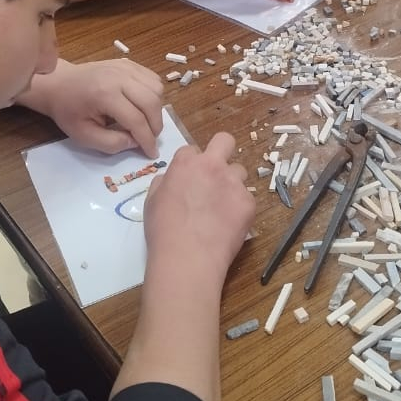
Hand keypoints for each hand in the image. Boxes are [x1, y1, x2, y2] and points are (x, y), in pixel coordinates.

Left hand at [25, 59, 163, 155]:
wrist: (58, 84)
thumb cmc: (68, 111)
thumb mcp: (84, 136)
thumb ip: (112, 143)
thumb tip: (136, 142)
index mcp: (105, 95)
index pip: (136, 120)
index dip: (147, 140)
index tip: (152, 154)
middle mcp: (119, 77)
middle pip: (151, 102)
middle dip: (155, 126)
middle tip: (150, 138)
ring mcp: (125, 67)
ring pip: (157, 89)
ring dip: (156, 109)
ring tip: (146, 122)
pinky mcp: (128, 63)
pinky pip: (153, 79)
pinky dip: (154, 95)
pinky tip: (143, 105)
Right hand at [143, 132, 253, 279]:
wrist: (188, 258)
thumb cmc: (164, 231)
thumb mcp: (152, 201)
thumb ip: (164, 182)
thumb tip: (172, 179)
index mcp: (187, 163)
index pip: (192, 150)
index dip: (191, 165)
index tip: (190, 179)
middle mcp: (213, 166)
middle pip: (225, 141)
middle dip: (222, 151)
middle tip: (216, 173)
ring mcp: (234, 183)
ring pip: (239, 172)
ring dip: (231, 184)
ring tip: (221, 207)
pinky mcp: (249, 202)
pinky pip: (246, 198)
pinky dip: (239, 208)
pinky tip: (228, 225)